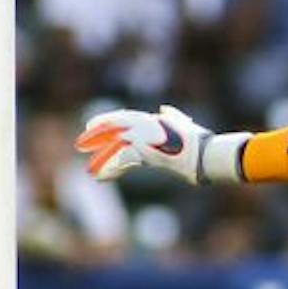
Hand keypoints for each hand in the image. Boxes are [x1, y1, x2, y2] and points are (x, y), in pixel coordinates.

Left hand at [76, 104, 247, 184]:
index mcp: (154, 120)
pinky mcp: (143, 149)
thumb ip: (174, 117)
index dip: (109, 121)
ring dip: (102, 159)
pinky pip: (121, 160)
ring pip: (115, 145)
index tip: (94, 126)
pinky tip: (101, 178)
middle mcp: (146, 125)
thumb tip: (165, 110)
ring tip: (90, 171)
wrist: (206, 153)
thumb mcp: (186, 126)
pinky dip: (111, 170)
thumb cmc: (201, 144)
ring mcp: (144, 136)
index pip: (126, 118)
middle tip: (81, 144)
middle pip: (114, 126)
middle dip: (97, 135)